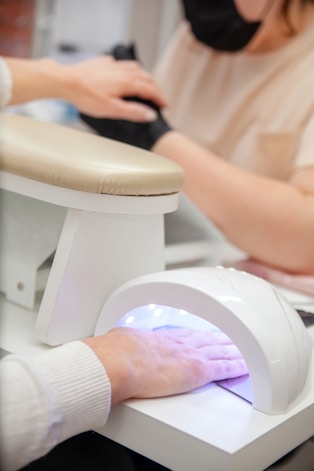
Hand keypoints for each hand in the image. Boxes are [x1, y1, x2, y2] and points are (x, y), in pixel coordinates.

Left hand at [4, 55, 166, 121]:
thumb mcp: (111, 110)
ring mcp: (112, 65)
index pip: (150, 89)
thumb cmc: (85, 96)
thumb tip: (150, 115)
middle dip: (155, 88)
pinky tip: (125, 74)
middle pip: (146, 77)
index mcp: (127, 82)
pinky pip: (122, 64)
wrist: (65, 80)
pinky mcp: (102, 62)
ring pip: (135, 68)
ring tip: (147, 85)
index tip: (165, 106)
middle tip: (159, 98)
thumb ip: (132, 112)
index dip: (160, 98)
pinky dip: (130, 70)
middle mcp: (122, 70)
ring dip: (145, 77)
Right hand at [84, 327, 247, 404]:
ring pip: (220, 351)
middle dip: (221, 340)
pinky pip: (225, 369)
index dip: (199, 336)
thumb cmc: (115, 352)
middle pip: (207, 340)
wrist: (120, 361)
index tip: (205, 336)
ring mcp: (192, 356)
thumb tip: (117, 342)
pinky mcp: (199, 372)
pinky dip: (237, 367)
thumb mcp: (121, 340)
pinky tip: (246, 367)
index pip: (187, 335)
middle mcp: (180, 344)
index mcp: (162, 337)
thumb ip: (125, 342)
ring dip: (234, 351)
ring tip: (244, 350)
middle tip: (233, 339)